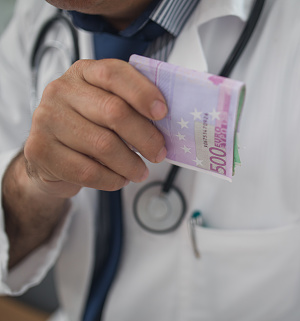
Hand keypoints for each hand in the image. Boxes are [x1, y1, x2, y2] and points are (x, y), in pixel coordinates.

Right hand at [24, 59, 167, 197]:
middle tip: (159, 153)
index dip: (142, 93)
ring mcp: (46, 119)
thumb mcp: (110, 106)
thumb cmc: (90, 126)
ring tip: (140, 171)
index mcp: (84, 73)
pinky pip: (87, 171)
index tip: (163, 113)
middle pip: (114, 112)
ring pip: (103, 145)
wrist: (52, 154)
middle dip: (145, 137)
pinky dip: (112, 179)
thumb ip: (134, 106)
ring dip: (130, 164)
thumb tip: (170, 122)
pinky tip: (120, 178)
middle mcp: (61, 91)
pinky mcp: (40, 149)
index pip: (114, 74)